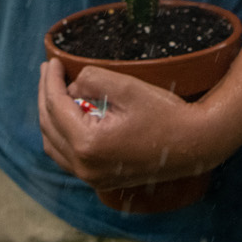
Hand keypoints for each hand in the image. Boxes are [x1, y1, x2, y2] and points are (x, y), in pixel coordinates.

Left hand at [36, 59, 225, 191]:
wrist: (195, 145)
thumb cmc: (165, 114)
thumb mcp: (127, 87)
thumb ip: (92, 79)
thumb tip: (72, 84)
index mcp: (88, 144)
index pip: (56, 107)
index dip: (50, 81)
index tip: (52, 61)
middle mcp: (84, 166)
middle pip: (49, 127)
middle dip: (46, 96)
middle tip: (48, 72)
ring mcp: (92, 177)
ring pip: (54, 146)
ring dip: (50, 117)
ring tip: (55, 92)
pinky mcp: (101, 180)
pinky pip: (68, 158)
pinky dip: (62, 136)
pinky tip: (69, 117)